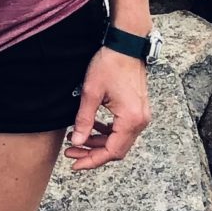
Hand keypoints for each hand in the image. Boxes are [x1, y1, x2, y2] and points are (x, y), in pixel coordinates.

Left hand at [63, 47, 150, 170]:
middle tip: (70, 154)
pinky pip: (122, 129)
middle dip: (93, 154)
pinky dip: (106, 133)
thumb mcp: (91, 93)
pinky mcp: (137, 110)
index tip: (75, 165)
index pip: (112, 152)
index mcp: (131, 119)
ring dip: (98, 143)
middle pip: (117, 149)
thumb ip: (84, 120)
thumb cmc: (109, 64)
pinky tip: (91, 128)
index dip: (92, 161)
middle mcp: (141, 121)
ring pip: (119, 140)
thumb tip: (76, 141)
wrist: (127, 45)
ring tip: (75, 140)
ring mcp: (141, 116)